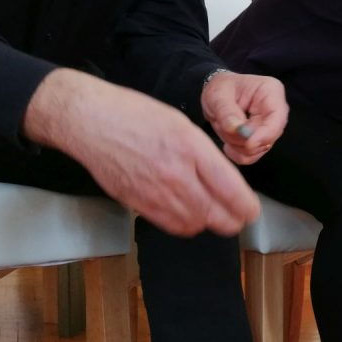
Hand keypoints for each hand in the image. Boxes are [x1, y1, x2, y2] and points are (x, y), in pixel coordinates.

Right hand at [24, 69, 259, 235]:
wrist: (89, 121)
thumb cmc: (136, 115)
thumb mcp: (182, 125)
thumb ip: (205, 156)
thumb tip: (227, 185)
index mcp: (191, 148)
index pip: (232, 191)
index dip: (247, 208)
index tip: (252, 211)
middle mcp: (176, 174)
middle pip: (218, 217)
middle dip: (233, 220)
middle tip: (237, 218)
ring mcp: (155, 192)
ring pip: (197, 225)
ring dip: (209, 223)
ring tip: (212, 213)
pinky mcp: (138, 204)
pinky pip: (173, 226)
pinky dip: (186, 225)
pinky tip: (189, 214)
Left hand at [201, 71, 287, 164]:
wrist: (218, 95)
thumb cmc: (220, 88)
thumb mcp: (217, 96)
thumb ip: (227, 113)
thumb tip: (239, 131)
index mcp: (271, 92)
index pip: (277, 119)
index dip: (265, 135)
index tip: (248, 144)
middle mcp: (276, 111)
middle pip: (267, 137)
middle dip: (242, 139)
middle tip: (223, 126)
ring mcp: (271, 127)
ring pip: (258, 149)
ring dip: (236, 145)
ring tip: (224, 127)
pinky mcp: (263, 140)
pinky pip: (252, 156)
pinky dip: (237, 152)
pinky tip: (227, 142)